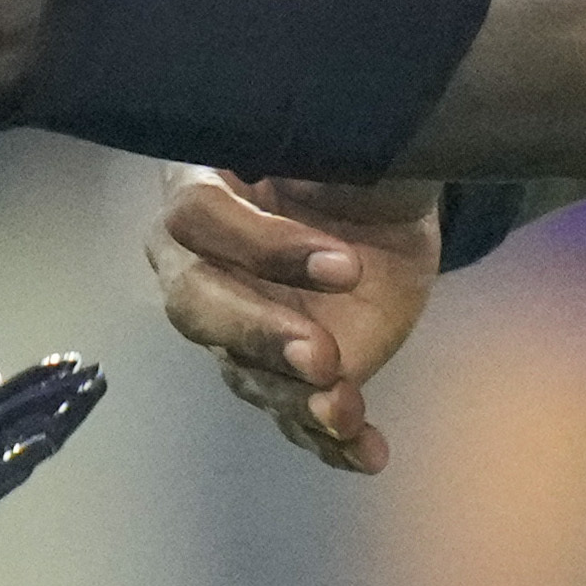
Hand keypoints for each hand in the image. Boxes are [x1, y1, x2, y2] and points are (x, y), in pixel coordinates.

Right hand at [148, 165, 442, 474]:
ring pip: (241, 370)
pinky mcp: (279, 370)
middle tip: (323, 356)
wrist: (388, 207)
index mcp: (202, 184)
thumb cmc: (352, 154)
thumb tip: (334, 137)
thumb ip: (327, 135)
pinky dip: (329, 440)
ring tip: (346, 413)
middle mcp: (200, 260)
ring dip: (292, 398)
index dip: (264, 248)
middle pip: (197, 304)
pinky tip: (366, 453)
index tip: (345, 266)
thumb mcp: (348, 132)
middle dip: (258, 334)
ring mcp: (238, 323)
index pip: (200, 217)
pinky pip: (290, 414)